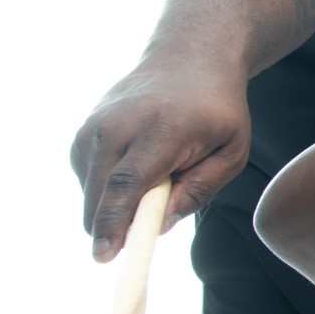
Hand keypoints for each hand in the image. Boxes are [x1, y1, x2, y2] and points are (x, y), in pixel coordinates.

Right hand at [71, 61, 251, 261]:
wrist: (189, 58)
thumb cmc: (217, 111)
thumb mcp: (231, 152)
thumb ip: (199, 190)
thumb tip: (157, 226)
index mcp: (161, 130)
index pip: (128, 183)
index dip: (114, 222)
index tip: (104, 255)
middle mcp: (118, 125)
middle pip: (101, 192)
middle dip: (110, 227)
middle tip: (136, 239)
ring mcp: (94, 126)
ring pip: (91, 191)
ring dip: (116, 204)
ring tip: (158, 174)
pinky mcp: (83, 132)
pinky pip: (88, 178)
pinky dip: (109, 187)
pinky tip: (138, 166)